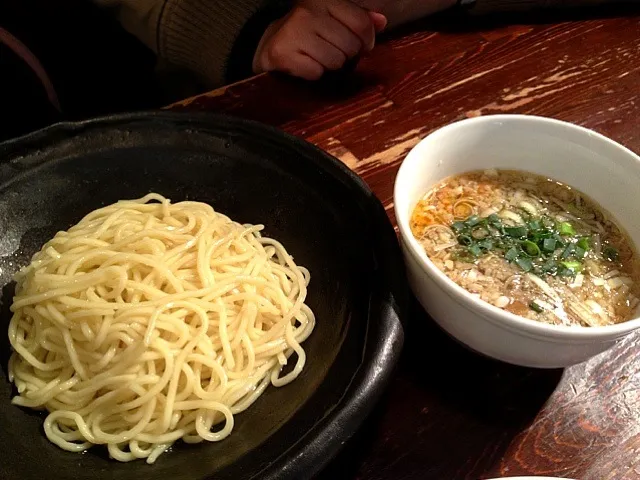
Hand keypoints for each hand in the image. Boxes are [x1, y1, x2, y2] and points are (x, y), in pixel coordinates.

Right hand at [253, 0, 386, 80]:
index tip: (359, 46)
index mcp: (324, 0)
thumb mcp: (334, 21)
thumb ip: (359, 21)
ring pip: (335, 61)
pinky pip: (316, 72)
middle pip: (350, 46)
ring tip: (317, 58)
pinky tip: (305, 65)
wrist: (271, 44)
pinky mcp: (282, 53)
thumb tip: (382, 21)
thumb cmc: (309, 34)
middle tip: (331, 52)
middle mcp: (308, 11)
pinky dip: (314, 74)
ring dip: (329, 65)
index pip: (361, 23)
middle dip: (345, 55)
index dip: (366, 41)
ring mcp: (293, 32)